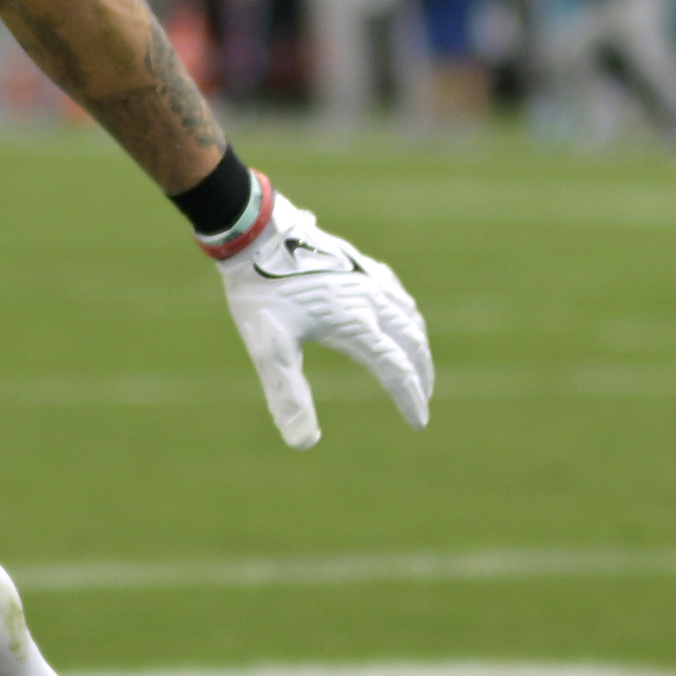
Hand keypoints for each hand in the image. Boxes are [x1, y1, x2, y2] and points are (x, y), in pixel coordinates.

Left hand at [201, 175, 434, 450]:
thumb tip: (302, 442)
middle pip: (411, 342)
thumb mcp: (269, 348)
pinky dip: (405, 313)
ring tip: (417, 364)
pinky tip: (397, 315)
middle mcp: (371, 298)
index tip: (419, 423)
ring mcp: (366, 276)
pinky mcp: (356, 262)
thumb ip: (288, 395)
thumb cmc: (259, 291)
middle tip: (422, 399)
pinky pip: (394, 291)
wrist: (253, 232)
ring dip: (417, 343)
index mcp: (355, 323)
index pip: (395, 369)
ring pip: (407, 314)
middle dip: (421, 374)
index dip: (409, 399)